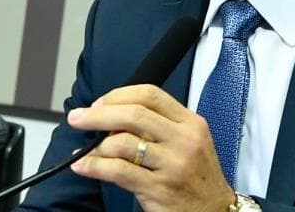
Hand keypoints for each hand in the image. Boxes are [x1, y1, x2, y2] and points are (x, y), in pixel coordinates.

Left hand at [68, 84, 234, 211]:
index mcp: (190, 122)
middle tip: (78, 117)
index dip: (119, 95)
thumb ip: (160, 126)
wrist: (215, 211)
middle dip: (99, 114)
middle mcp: (183, 140)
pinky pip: (118, 171)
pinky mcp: (159, 189)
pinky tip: (83, 166)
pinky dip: (94, 166)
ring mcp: (172, 165)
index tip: (100, 103)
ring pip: (123, 143)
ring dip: (95, 145)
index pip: (151, 95)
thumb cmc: (198, 176)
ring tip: (84, 150)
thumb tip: (115, 119)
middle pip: (134, 114)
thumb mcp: (191, 141)